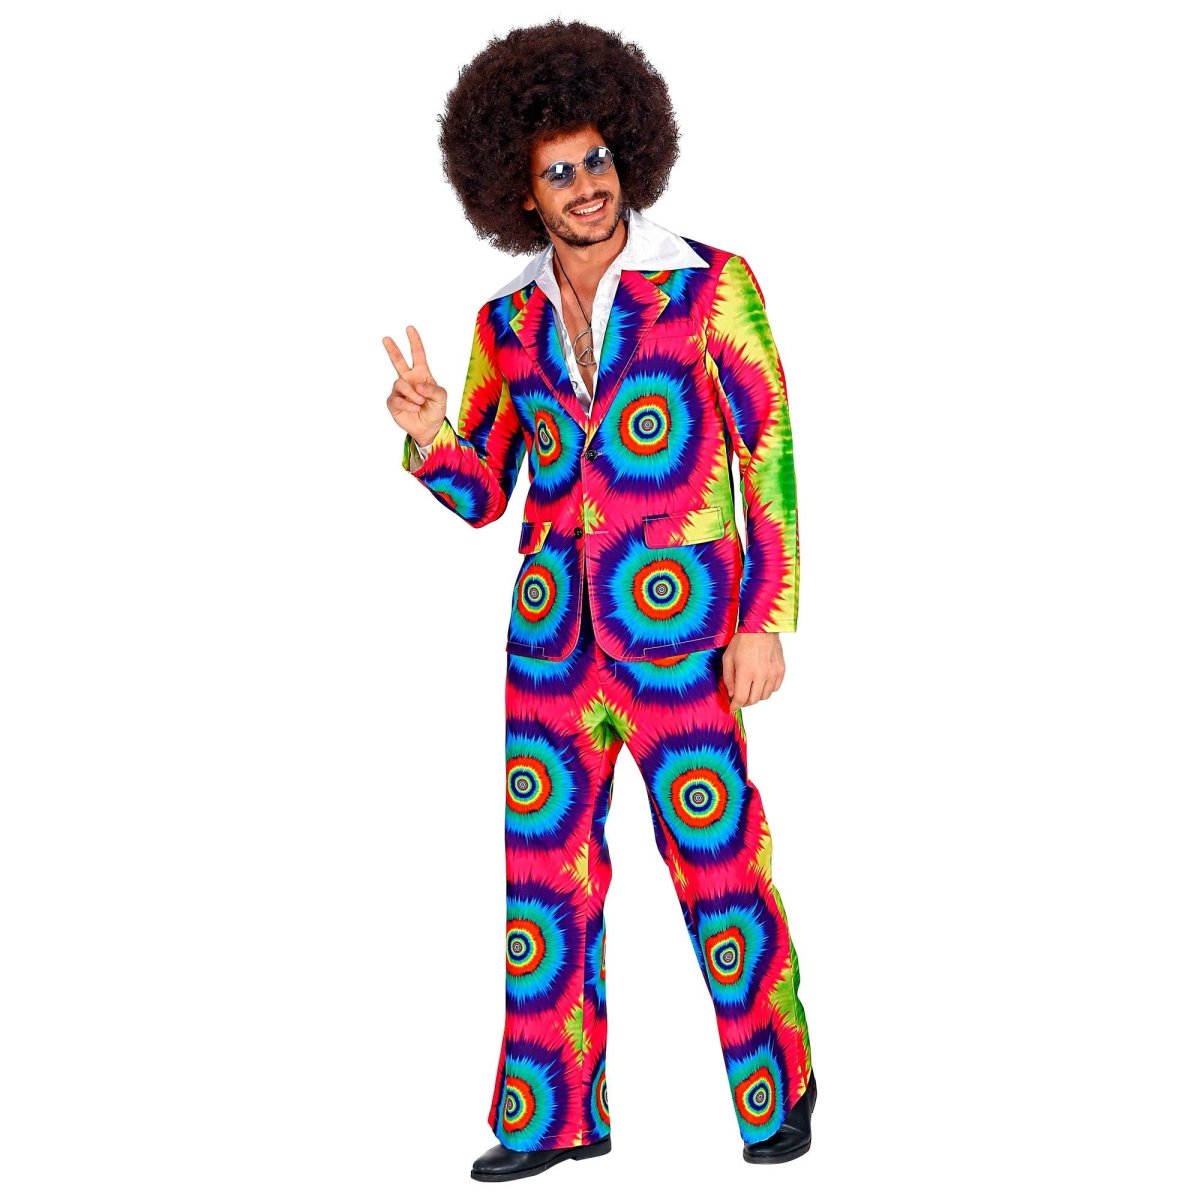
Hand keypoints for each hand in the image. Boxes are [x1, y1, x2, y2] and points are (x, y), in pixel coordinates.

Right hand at [383, 325, 446, 444]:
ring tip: (420, 403)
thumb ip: (433, 390)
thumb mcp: (441, 398)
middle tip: (386, 338)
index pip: (418, 355)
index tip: (410, 328)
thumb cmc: (435, 410)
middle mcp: (409, 379)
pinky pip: (397, 399)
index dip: (414, 342)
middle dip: (392, 350)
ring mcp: (400, 391)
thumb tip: (418, 386)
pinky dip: (408, 404)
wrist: (429, 428)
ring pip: (400, 384)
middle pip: (398, 361)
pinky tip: (415, 408)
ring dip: (412, 394)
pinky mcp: (393, 402)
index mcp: (422, 374)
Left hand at [721, 632, 784, 712]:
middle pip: (754, 700)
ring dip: (756, 696)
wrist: (761, 626)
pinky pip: (775, 688)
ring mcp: (773, 673)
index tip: (732, 707)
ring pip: (765, 696)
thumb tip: (732, 693)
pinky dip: (767, 689)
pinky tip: (761, 683)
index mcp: (746, 672)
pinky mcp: (781, 670)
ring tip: (750, 689)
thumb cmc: (743, 639)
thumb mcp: (728, 658)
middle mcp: (761, 675)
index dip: (735, 706)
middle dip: (745, 702)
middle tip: (739, 698)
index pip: (741, 698)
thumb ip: (728, 678)